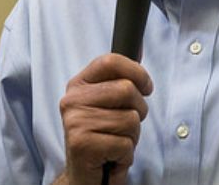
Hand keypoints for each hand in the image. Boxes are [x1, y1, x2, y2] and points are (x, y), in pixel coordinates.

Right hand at [59, 54, 152, 184]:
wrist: (84, 174)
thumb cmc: (103, 135)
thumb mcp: (109, 103)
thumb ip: (121, 77)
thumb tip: (137, 47)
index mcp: (79, 84)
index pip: (111, 61)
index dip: (137, 72)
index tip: (146, 87)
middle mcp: (72, 100)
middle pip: (127, 89)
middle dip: (139, 110)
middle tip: (126, 125)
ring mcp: (75, 122)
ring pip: (131, 119)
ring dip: (132, 135)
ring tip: (116, 141)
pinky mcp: (81, 144)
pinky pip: (125, 143)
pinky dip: (126, 153)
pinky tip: (112, 155)